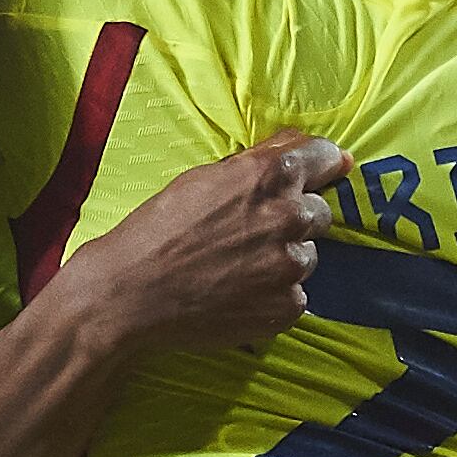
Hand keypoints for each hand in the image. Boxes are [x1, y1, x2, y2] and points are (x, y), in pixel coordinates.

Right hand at [46, 131, 345, 360]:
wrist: (131, 292)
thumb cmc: (160, 228)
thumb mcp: (207, 176)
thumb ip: (263, 159)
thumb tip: (316, 149)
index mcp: (272, 175)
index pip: (325, 157)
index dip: (321, 165)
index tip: (320, 173)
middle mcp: (290, 216)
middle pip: (319, 211)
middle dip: (292, 218)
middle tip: (249, 232)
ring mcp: (292, 265)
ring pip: (307, 255)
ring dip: (282, 258)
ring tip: (236, 266)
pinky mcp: (288, 307)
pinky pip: (296, 294)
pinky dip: (273, 294)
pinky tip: (236, 292)